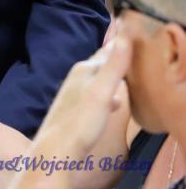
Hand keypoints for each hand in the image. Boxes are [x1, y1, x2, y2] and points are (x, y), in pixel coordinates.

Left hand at [30, 37, 130, 157]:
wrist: (56, 151)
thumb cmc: (80, 121)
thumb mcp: (101, 92)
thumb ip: (113, 66)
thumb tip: (124, 37)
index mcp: (83, 70)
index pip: (106, 52)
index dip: (120, 47)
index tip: (132, 39)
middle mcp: (76, 79)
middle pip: (100, 65)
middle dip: (115, 60)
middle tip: (131, 54)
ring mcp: (74, 95)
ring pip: (97, 81)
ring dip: (111, 77)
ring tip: (125, 75)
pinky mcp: (75, 111)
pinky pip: (95, 96)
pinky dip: (107, 95)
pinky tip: (114, 104)